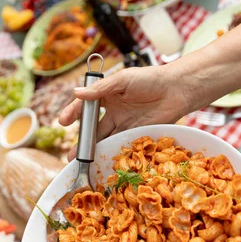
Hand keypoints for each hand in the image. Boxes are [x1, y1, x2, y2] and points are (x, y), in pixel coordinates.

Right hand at [59, 65, 189, 159]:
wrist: (176, 90)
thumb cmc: (150, 79)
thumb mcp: (122, 80)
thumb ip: (101, 89)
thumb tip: (76, 93)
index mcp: (107, 95)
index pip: (86, 105)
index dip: (74, 113)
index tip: (63, 122)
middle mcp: (114, 111)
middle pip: (93, 128)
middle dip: (81, 141)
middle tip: (71, 154)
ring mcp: (125, 124)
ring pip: (105, 139)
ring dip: (93, 150)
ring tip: (81, 162)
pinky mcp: (136, 134)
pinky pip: (121, 144)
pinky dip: (111, 152)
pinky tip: (102, 160)